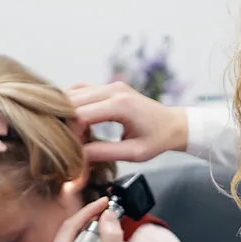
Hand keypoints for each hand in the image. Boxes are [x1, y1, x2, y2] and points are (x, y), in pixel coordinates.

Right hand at [66, 81, 187, 162]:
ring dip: (67, 113)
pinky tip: (75, 121)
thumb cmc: (157, 140)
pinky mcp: (108, 86)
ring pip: (73, 93)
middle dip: (67, 123)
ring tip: (74, 133)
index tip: (75, 150)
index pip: (81, 115)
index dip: (72, 134)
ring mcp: (110, 85)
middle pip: (73, 102)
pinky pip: (81, 90)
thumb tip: (78, 156)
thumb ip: (105, 153)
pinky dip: (72, 104)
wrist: (173, 124)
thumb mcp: (134, 153)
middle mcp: (113, 89)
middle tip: (71, 143)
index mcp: (120, 105)